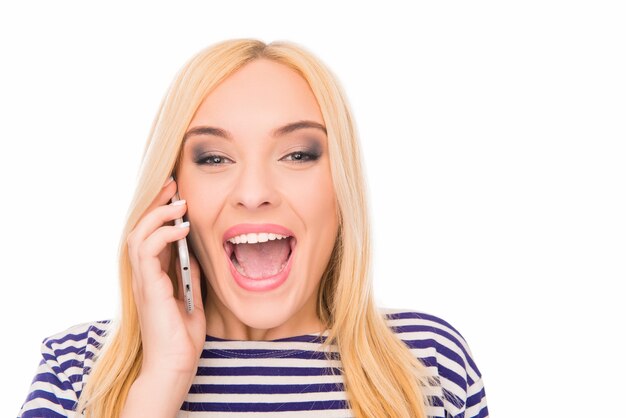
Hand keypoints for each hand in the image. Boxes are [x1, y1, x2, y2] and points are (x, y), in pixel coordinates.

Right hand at [126, 177, 205, 376]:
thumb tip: (193, 251)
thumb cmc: (182, 337)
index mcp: (153, 276)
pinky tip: (182, 227)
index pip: (150, 235)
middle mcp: (143, 275)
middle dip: (155, 204)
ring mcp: (143, 281)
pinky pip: (147, 251)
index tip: (176, 195)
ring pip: (137, 235)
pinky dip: (163, 234)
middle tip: (173, 185)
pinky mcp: (148, 287)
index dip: (160, 213)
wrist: (176, 365)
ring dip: (158, 214)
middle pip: (139, 229)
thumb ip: (189, 273)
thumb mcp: (192, 296)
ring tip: (179, 202)